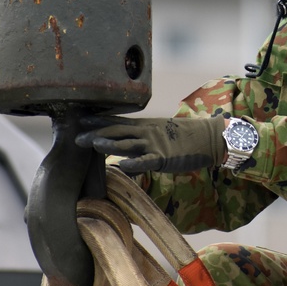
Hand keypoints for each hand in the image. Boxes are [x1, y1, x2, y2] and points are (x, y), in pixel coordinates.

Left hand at [76, 116, 225, 174]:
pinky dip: (132, 163)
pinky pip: (145, 161)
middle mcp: (146, 132)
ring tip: (93, 144)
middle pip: (117, 131)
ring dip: (110, 143)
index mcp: (145, 126)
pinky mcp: (163, 157)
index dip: (98, 121)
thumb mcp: (161, 135)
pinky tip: (120, 165)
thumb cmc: (185, 138)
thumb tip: (125, 157)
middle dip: (96, 133)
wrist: (209, 137)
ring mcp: (154, 144)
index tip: (80, 120)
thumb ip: (142, 144)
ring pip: (128, 143)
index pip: (117, 121)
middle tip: (77, 138)